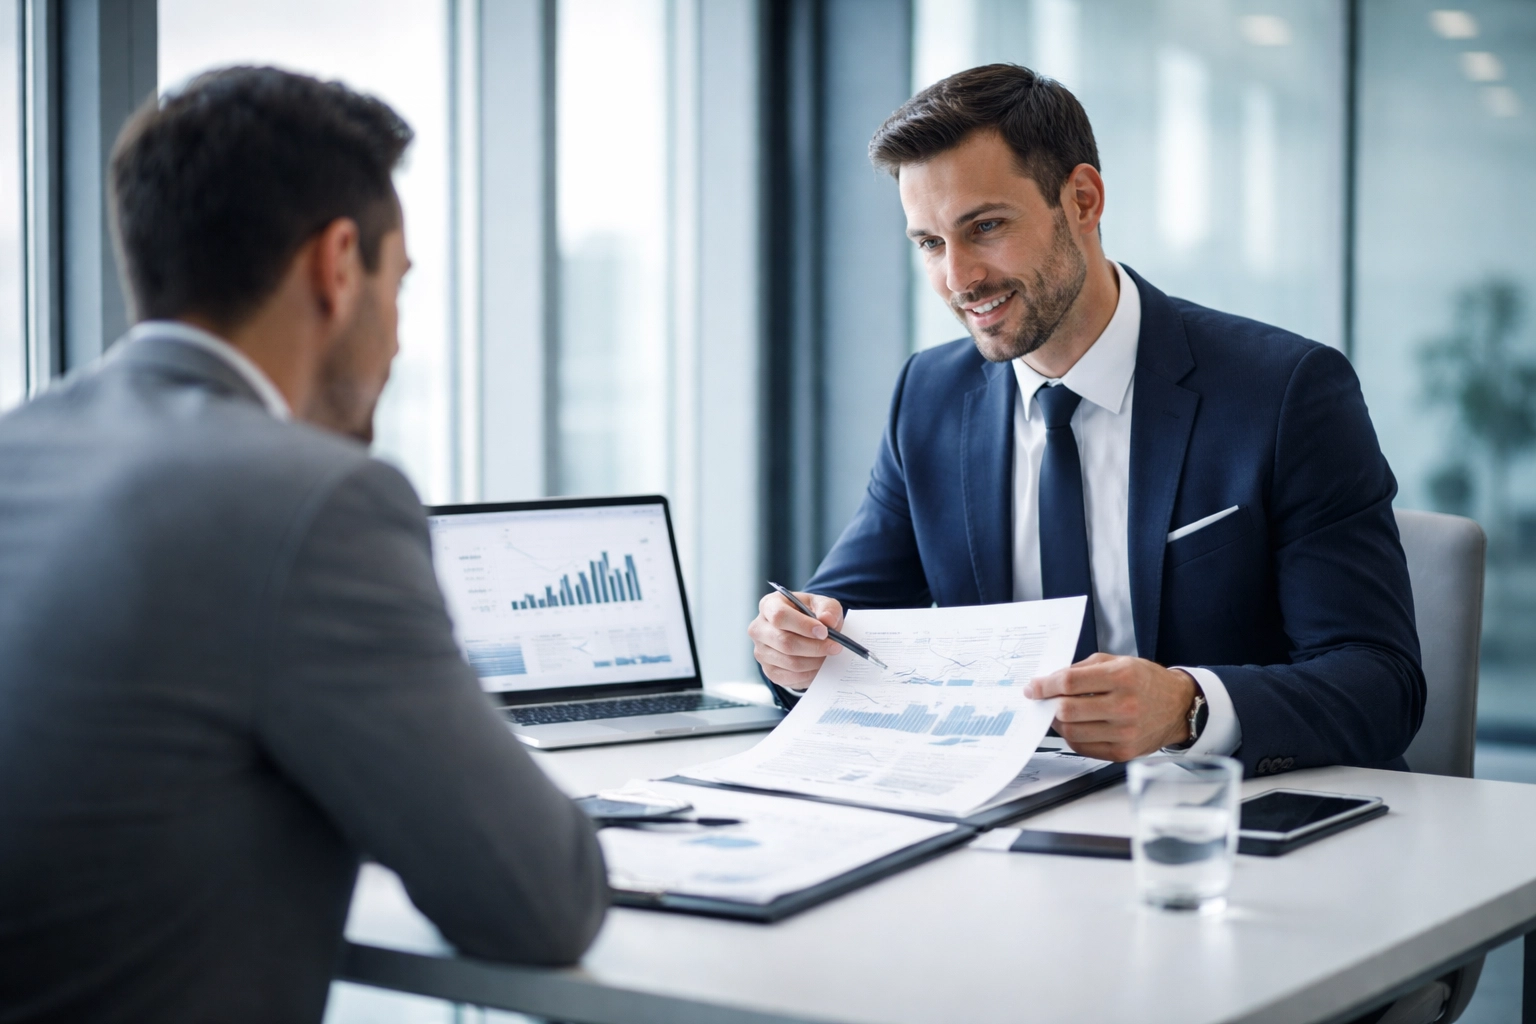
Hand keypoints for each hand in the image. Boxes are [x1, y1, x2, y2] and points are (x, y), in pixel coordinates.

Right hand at [748, 590, 844, 691]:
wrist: (805, 632)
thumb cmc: (811, 615)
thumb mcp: (823, 604)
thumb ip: (828, 608)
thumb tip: (827, 621)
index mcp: (769, 605)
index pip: (779, 616)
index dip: (803, 625)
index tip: (824, 632)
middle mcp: (759, 628)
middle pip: (785, 642)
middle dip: (815, 647)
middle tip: (835, 647)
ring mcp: (761, 651)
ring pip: (790, 662)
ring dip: (815, 662)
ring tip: (829, 656)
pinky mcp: (768, 670)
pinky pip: (790, 677)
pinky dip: (810, 674)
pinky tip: (819, 666)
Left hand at [1023, 654, 1196, 760]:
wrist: (1179, 707)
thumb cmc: (1145, 681)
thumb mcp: (1117, 662)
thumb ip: (1082, 669)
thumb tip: (1049, 681)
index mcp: (1122, 677)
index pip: (1069, 683)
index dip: (1044, 685)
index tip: (1033, 687)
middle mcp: (1124, 706)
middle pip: (1067, 710)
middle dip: (1049, 705)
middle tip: (1046, 700)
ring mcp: (1124, 733)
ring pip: (1071, 732)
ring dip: (1059, 722)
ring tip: (1062, 713)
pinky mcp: (1123, 753)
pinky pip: (1082, 748)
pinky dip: (1073, 736)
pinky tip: (1078, 725)